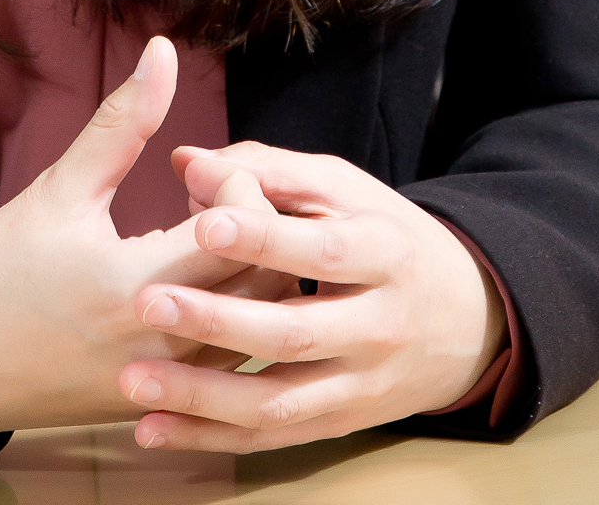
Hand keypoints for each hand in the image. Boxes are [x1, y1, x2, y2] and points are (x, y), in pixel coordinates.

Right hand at [0, 41, 288, 437]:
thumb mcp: (58, 189)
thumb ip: (122, 122)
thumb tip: (163, 52)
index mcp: (139, 286)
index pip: (243, 228)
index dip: (237, 182)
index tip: (192, 169)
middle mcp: (165, 345)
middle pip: (266, 282)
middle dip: (254, 226)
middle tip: (204, 198)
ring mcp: (167, 388)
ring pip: (258, 330)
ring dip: (249, 274)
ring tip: (199, 239)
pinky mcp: (161, 407)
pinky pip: (230, 364)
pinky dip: (230, 317)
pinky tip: (191, 283)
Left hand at [118, 142, 506, 451]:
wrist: (464, 320)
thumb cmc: (384, 237)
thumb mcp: (344, 191)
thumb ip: (267, 171)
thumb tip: (186, 161)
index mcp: (382, 253)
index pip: (320, 249)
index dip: (262, 239)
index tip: (200, 225)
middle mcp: (376, 326)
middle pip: (293, 332)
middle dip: (216, 320)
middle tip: (145, 300)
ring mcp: (359, 384)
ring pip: (277, 400)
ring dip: (201, 396)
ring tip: (134, 380)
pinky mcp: (340, 423)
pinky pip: (271, 437)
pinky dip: (211, 437)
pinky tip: (155, 428)